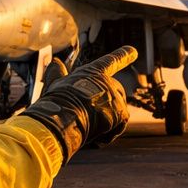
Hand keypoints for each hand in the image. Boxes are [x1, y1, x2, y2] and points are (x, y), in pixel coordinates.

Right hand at [22, 47, 136, 161]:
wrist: (63, 116)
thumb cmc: (56, 101)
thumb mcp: (54, 83)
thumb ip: (57, 73)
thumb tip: (54, 61)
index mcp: (92, 72)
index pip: (110, 61)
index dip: (123, 55)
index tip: (133, 51)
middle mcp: (108, 82)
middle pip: (114, 95)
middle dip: (106, 107)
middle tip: (89, 118)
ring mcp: (116, 96)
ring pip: (115, 113)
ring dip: (103, 123)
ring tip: (87, 127)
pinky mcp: (121, 112)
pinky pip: (118, 126)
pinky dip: (108, 133)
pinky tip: (95, 136)